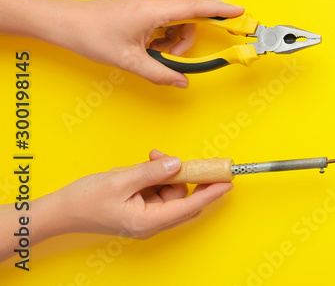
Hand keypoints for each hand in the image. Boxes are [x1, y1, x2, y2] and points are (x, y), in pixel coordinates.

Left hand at [53, 0, 243, 87]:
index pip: (196, 5)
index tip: (239, 12)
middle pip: (196, 0)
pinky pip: (173, 10)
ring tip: (164, 51)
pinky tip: (157, 43)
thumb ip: (159, 72)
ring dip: (184, 30)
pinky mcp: (147, 0)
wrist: (69, 22)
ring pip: (185, 8)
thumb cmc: (93, 36)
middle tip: (216, 35)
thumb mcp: (128, 60)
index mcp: (153, 9)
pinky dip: (174, 27)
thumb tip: (181, 81)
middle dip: (208, 18)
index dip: (220, 9)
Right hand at [54, 149, 231, 237]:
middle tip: (180, 158)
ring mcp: (145, 217)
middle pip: (182, 198)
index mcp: (148, 221)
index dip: (211, 192)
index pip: (189, 206)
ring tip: (150, 159)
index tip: (228, 181)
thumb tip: (177, 164)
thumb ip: (153, 172)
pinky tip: (144, 167)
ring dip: (165, 173)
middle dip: (183, 176)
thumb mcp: (122, 180)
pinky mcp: (139, 209)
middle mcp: (150, 222)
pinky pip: (157, 191)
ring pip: (170, 192)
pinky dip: (155, 177)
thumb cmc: (85, 201)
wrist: (60, 210)